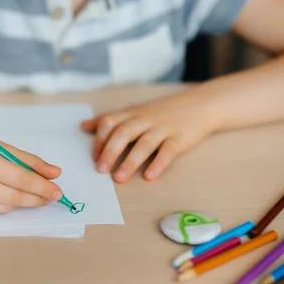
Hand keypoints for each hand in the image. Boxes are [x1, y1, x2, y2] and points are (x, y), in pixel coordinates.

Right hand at [0, 135, 62, 214]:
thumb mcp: (0, 147)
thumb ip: (29, 161)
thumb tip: (55, 174)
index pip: (21, 178)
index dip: (42, 187)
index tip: (58, 192)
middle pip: (16, 197)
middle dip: (38, 198)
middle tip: (53, 196)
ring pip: (8, 207)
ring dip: (22, 201)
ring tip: (26, 190)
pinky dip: (6, 204)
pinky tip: (2, 193)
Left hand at [80, 89, 218, 182]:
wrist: (200, 104)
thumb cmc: (163, 112)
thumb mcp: (135, 112)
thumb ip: (110, 120)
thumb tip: (83, 126)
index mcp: (133, 114)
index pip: (111, 122)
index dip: (100, 139)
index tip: (93, 157)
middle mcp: (146, 120)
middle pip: (124, 132)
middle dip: (111, 151)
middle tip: (100, 170)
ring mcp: (164, 128)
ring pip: (145, 143)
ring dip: (130, 161)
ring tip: (119, 178)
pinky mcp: (180, 138)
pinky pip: (168, 150)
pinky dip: (158, 163)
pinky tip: (150, 176)